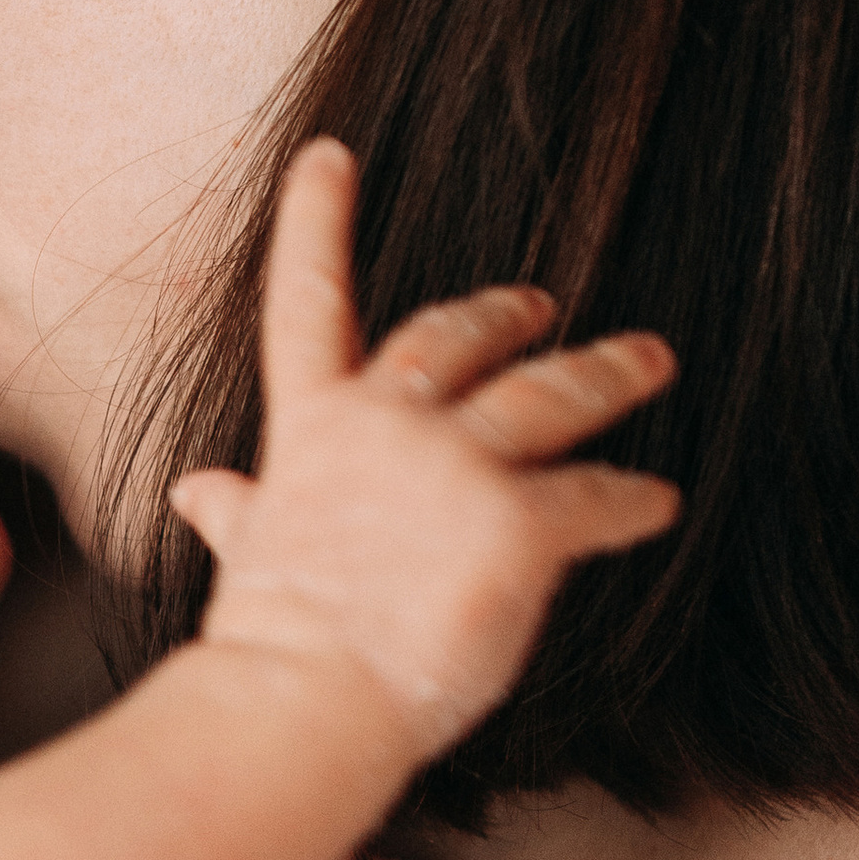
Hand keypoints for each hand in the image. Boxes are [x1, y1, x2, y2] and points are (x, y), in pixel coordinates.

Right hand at [171, 141, 676, 754]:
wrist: (303, 702)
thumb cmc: (270, 647)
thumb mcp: (251, 557)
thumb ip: (242, 511)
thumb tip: (200, 491)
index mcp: (312, 431)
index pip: (307, 304)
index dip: (314, 223)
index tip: (328, 157)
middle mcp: (384, 425)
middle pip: (455, 337)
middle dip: (505, 313)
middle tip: (544, 306)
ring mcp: (453, 466)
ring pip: (549, 394)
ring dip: (607, 372)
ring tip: (649, 361)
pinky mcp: (518, 521)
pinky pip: (595, 495)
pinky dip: (631, 498)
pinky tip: (658, 502)